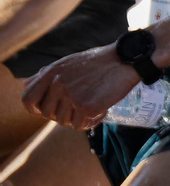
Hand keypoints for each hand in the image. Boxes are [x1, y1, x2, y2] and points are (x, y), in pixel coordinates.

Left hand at [23, 44, 138, 128]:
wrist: (126, 60)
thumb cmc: (99, 62)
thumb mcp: (68, 62)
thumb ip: (47, 75)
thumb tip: (27, 85)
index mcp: (52, 73)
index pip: (27, 99)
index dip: (35, 108)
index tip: (49, 109)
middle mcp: (58, 84)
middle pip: (48, 114)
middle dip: (62, 114)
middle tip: (79, 107)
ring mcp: (72, 96)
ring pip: (65, 122)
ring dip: (79, 118)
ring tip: (93, 106)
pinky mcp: (88, 107)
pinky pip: (82, 125)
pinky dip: (92, 121)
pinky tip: (102, 110)